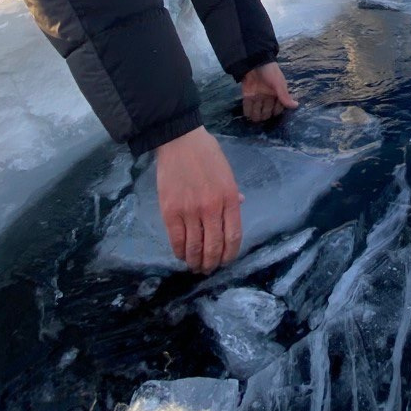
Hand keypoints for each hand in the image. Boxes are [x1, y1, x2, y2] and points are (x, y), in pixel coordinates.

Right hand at [156, 127, 243, 273]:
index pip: (233, 236)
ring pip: (195, 247)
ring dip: (196, 262)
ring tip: (195, 266)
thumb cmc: (207, 154)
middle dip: (212, 263)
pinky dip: (180, 252)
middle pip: (214, 247)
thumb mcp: (227, 173)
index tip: (226, 261)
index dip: (230, 254)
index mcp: (229, 199)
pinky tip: (182, 255)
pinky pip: (176, 240)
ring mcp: (190, 211)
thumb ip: (232, 193)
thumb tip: (240, 205)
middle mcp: (212, 208)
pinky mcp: (170, 211)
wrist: (179, 141)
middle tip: (209, 269)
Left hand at [241, 62, 298, 122]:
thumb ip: (285, 96)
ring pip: (257, 110)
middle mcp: (267, 97)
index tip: (274, 113)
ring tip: (255, 118)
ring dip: (256, 116)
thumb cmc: (270, 72)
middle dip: (265, 115)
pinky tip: (248, 114)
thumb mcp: (279, 83)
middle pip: (267, 110)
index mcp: (277, 94)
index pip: (278, 107)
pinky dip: (248, 112)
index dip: (276, 112)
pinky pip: (248, 106)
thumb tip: (296, 106)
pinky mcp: (248, 95)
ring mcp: (257, 96)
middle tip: (263, 117)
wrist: (255, 62)